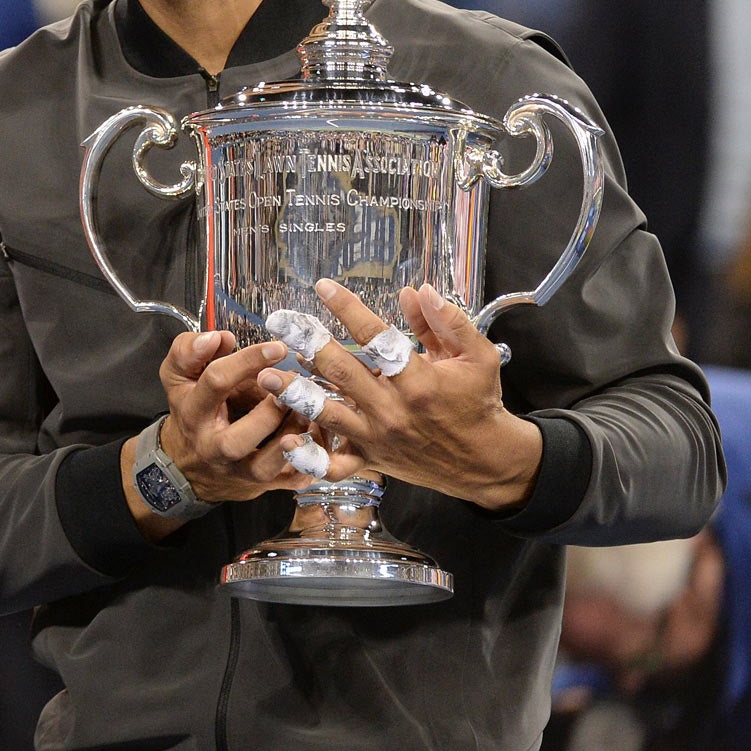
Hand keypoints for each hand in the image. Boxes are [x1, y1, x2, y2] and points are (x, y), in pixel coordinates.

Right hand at [121, 328, 310, 534]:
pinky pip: (288, 480)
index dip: (248, 362)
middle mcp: (213, 446)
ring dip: (291, 439)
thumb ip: (190, 350)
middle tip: (296, 386)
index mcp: (193, 412)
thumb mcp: (179, 376)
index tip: (279, 347)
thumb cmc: (192, 411)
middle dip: (270, 413)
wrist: (187, 466)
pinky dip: (308, 460)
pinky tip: (320, 438)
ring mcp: (237, 470)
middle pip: (237, 439)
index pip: (216, 382)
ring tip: (308, 412)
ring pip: (264, 465)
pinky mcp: (260, 485)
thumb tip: (219, 337)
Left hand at [257, 280, 541, 512]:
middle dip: (308, 343)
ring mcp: (378, 436)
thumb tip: (416, 290)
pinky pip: (334, 464)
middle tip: (280, 321)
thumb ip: (447, 322)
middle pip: (342, 371)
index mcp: (420, 380)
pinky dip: (309, 456)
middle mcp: (393, 409)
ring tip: (266, 374)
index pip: (377, 337)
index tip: (322, 286)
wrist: (484, 461)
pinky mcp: (371, 459)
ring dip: (295, 393)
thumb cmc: (479, 401)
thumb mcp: (477, 356)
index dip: (348, 309)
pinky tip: (286, 440)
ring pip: (328, 413)